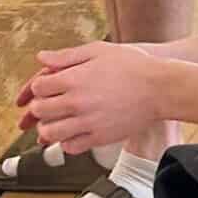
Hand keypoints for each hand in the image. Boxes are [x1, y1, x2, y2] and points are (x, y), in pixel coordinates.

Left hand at [18, 41, 166, 153]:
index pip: (38, 87)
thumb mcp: (99, 50)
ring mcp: (87, 122)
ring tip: (54, 122)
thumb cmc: (133, 66)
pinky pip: (70, 147)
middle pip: (40, 110)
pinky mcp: (99, 137)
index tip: (45, 87)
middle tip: (46, 105)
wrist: (159, 88)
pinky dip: (66, 143)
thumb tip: (42, 57)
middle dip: (39, 107)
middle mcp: (77, 102)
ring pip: (50, 133)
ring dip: (47, 128)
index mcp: (74, 79)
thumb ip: (67, 55)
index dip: (38, 87)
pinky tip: (72, 133)